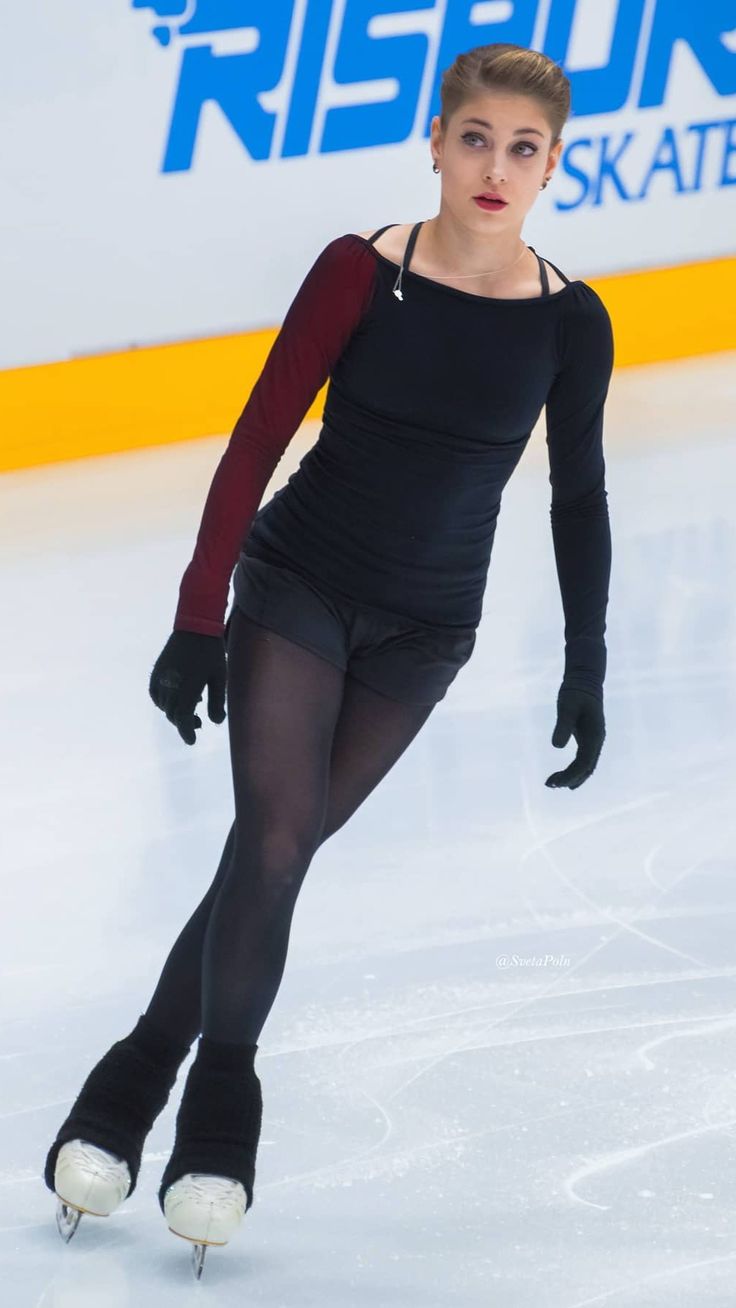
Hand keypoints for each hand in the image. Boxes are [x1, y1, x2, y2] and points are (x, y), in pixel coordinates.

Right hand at [149, 630, 226, 745]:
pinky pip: (155, 694)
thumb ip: (217, 701)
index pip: (182, 718)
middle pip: (172, 714)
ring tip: (190, 709)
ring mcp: (161, 678)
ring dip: (174, 712)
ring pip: (163, 705)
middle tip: (198, 723)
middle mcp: (170, 685)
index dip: (186, 732)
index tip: (191, 740)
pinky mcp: (157, 671)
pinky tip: (175, 699)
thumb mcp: (219, 678)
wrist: (195, 627)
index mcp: (187, 688)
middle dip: (183, 722)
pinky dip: (163, 701)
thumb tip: (215, 722)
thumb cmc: (211, 653)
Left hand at [545, 686, 604, 789]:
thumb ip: (563, 726)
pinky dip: (575, 771)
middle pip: (586, 768)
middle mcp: (597, 741)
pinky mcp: (588, 739)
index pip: (584, 763)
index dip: (570, 775)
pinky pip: (584, 760)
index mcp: (595, 735)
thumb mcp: (566, 708)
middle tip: (550, 784)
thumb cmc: (575, 693)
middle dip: (569, 779)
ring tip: (553, 784)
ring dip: (572, 777)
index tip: (555, 782)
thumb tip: (556, 746)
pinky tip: (565, 778)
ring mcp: (594, 741)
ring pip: (586, 767)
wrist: (585, 681)